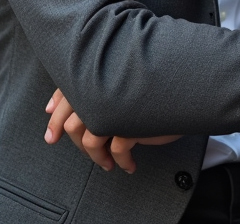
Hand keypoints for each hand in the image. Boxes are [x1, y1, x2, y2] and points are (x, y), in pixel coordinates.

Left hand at [43, 89, 181, 172]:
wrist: (185, 83)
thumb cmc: (152, 78)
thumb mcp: (119, 77)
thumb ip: (93, 84)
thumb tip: (55, 106)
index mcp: (96, 74)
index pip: (65, 97)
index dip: (56, 118)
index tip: (53, 134)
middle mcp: (100, 90)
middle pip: (73, 123)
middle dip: (73, 143)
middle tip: (81, 154)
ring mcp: (114, 108)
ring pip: (90, 141)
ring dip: (97, 157)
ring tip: (107, 163)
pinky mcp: (130, 125)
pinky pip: (117, 151)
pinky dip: (121, 162)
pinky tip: (128, 165)